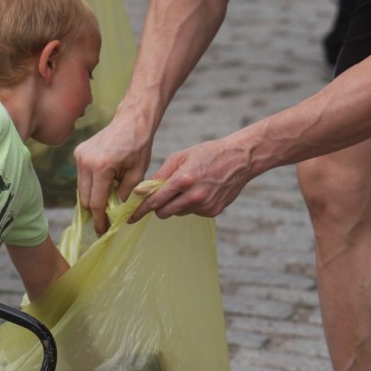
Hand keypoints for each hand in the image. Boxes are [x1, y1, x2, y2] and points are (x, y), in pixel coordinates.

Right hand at [74, 115, 152, 234]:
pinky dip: (90, 185)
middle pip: (84, 198)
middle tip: (104, 222)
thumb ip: (125, 196)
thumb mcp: (137, 175)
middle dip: (94, 212)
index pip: (96, 202)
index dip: (99, 220)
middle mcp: (85, 162)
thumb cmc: (139, 147)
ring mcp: (79, 156)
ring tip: (105, 204)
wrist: (132, 121)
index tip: (103, 231)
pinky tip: (102, 187)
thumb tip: (115, 214)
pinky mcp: (78, 152)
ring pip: (81, 188)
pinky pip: (81, 177)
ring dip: (92, 198)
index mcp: (101, 168)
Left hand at [129, 137, 251, 222]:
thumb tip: (142, 190)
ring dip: (175, 204)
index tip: (130, 216)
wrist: (240, 159)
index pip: (155, 201)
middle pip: (164, 212)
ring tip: (186, 187)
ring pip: (178, 213)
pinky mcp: (213, 211)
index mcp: (183, 180)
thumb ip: (160, 174)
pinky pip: (192, 213)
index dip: (141, 209)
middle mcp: (194, 196)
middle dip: (157, 207)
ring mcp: (205, 206)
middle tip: (159, 197)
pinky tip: (199, 191)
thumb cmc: (207, 154)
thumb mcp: (180, 157)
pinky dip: (190, 205)